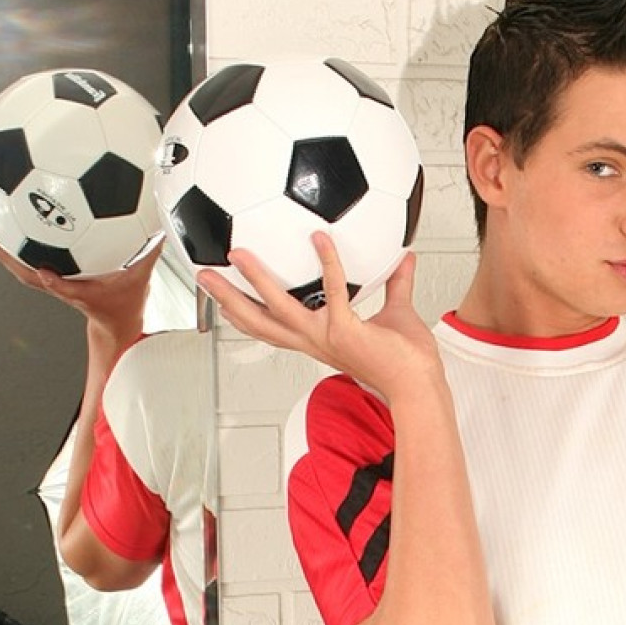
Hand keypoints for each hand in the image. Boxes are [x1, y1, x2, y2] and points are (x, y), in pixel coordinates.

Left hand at [0, 232, 160, 336]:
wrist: (114, 323)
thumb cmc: (125, 302)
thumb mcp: (140, 277)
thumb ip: (149, 252)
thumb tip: (159, 229)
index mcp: (82, 293)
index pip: (66, 288)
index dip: (57, 282)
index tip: (47, 272)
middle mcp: (62, 288)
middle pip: (29, 275)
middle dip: (9, 258)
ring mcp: (54, 285)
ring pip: (24, 269)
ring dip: (6, 252)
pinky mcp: (52, 279)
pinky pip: (30, 262)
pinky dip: (18, 248)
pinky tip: (11, 228)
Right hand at [197, 234, 441, 403]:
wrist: (421, 386)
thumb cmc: (409, 361)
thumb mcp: (397, 313)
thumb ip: (397, 284)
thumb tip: (404, 257)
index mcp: (319, 340)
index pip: (273, 327)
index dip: (246, 313)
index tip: (224, 297)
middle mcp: (315, 342)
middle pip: (259, 322)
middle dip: (229, 300)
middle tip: (205, 276)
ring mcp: (327, 338)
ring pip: (280, 308)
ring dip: (257, 280)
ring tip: (237, 253)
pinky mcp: (346, 332)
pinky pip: (333, 291)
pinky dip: (327, 263)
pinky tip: (320, 238)